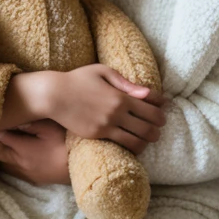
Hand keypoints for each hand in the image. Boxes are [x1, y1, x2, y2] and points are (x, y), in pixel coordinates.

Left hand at [0, 119, 70, 184]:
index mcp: (23, 150)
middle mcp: (20, 163)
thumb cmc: (68, 143)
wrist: (81, 167)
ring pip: (2, 161)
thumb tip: (12, 118)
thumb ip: (30, 122)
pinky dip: (3, 159)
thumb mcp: (51, 128)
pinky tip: (3, 153)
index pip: (0, 137)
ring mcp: (26, 172)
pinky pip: (11, 168)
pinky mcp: (33, 177)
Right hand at [46, 64, 168, 155]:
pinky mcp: (98, 136)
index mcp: (120, 95)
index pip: (151, 106)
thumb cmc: (78, 79)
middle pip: (148, 126)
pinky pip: (122, 146)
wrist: (55, 95)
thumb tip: (147, 93)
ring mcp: (107, 126)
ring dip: (147, 140)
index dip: (161, 109)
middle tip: (159, 126)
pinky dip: (132, 147)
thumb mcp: (102, 71)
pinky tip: (134, 144)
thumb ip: (126, 83)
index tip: (163, 109)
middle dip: (158, 127)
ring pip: (137, 140)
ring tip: (149, 138)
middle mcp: (116, 112)